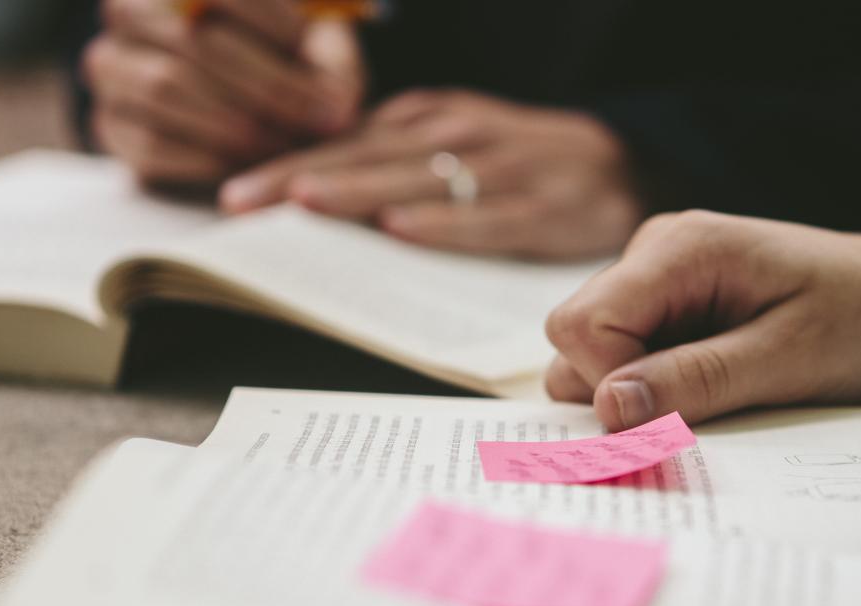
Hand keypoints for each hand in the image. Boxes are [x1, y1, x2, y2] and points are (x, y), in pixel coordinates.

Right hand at [84, 0, 363, 183]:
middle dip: (270, 85)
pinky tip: (249, 163)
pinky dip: (208, 156)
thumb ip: (328, 64)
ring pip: (167, 87)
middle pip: (196, 42)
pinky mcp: (111, 126)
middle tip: (322, 119)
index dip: (273, 20)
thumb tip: (337, 108)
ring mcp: (110, 69)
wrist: (242, 101)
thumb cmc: (283, 62)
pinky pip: (152, 143)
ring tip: (290, 143)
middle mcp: (127, 12)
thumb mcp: (313, 49)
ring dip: (239, 122)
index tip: (317, 56)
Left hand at [219, 90, 644, 260]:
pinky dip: (443, 222)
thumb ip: (392, 161)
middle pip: (368, 157)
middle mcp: (459, 134)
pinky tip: (400, 229)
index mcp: (431, 120)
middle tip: (242, 204)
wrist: (628, 163)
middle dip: (299, 178)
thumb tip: (308, 192)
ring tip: (301, 205)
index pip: (346, 144)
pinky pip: (486, 217)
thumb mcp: (455, 142)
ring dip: (356, 191)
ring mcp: (503, 169)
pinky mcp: (543, 207)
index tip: (232, 195)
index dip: (286, 166)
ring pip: (417, 179)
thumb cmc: (523, 163)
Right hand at [544, 211, 860, 428]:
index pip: (582, 325)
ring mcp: (660, 283)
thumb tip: (610, 408)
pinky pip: (629, 362)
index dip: (611, 385)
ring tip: (723, 397)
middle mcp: (656, 255)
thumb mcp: (793, 359)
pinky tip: (718, 391)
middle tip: (703, 413)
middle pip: (575, 340)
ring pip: (594, 357)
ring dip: (641, 397)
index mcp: (680, 247)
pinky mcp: (672, 312)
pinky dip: (659, 392)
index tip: (670, 423)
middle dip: (619, 394)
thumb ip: (697, 380)